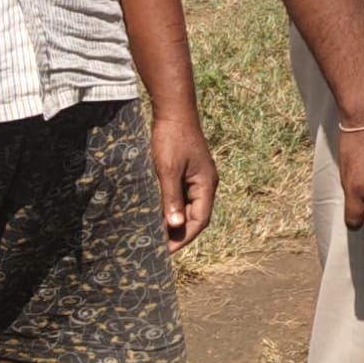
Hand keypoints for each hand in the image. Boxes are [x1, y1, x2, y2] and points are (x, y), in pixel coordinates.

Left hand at [148, 110, 219, 249]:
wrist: (174, 111)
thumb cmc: (172, 139)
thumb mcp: (169, 170)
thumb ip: (172, 198)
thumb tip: (174, 225)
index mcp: (206, 184)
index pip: (199, 221)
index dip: (183, 237)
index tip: (166, 251)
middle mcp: (205, 184)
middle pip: (196, 216)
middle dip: (179, 233)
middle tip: (159, 247)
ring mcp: (197, 178)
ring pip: (189, 207)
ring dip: (175, 221)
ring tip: (157, 234)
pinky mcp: (188, 172)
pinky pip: (183, 197)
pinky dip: (172, 208)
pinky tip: (158, 213)